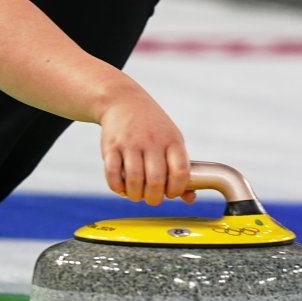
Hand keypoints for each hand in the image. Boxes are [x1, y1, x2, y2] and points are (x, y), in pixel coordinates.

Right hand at [97, 90, 195, 205]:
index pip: (180, 171)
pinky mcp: (111, 145)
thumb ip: (179, 169)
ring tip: (136, 194)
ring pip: (134, 180)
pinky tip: (121, 187)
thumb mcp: (172, 141)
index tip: (171, 193)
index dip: (177, 189)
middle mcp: (152, 141)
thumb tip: (190, 199)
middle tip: (152, 198)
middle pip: (156, 180)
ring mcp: (131, 143)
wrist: (124, 101)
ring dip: (135, 195)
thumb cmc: (153, 128)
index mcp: (172, 141)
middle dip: (154, 198)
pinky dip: (117, 187)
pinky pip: (113, 173)